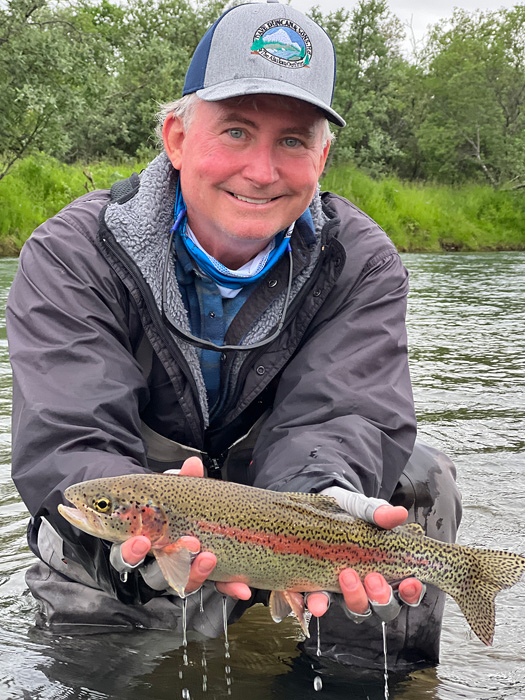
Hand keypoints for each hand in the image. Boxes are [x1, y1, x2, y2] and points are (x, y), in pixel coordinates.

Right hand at [113, 457, 250, 599]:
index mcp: (140, 543)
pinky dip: (229, 588)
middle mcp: (157, 565)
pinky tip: (242, 588)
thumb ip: (181, 480)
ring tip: (210, 557)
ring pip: (184, 583)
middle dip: (174, 560)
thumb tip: (193, 464)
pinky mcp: (205, 578)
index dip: (132, 552)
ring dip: (198, 572)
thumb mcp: (173, 493)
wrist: (194, 518)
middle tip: (190, 543)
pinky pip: (215, 587)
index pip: (127, 556)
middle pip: (156, 576)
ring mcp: (182, 574)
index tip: (142, 541)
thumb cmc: (171, 507)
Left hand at [306, 490, 424, 619]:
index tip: (410, 581)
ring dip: (354, 598)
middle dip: (381, 597)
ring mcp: (347, 591)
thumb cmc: (351, 513)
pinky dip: (319, 605)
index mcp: (389, 570)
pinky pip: (322, 603)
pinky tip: (316, 604)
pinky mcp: (322, 589)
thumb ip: (380, 513)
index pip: (407, 591)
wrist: (321, 506)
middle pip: (384, 607)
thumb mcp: (364, 509)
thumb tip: (400, 514)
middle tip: (372, 578)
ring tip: (346, 575)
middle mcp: (370, 587)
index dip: (411, 592)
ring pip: (357, 609)